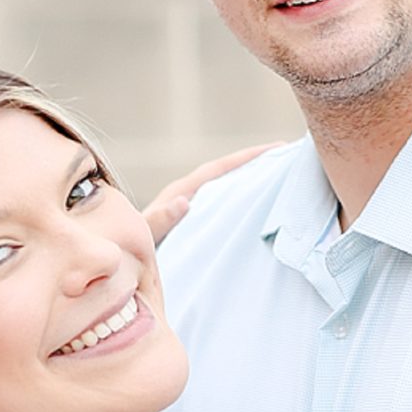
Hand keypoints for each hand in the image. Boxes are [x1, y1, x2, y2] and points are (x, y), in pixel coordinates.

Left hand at [141, 144, 278, 244]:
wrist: (121, 264)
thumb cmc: (130, 248)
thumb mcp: (144, 232)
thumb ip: (159, 219)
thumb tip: (183, 201)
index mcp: (181, 192)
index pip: (218, 169)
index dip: (247, 157)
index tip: (276, 147)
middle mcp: (189, 196)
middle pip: (229, 174)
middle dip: (257, 165)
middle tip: (289, 159)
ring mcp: (193, 211)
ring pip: (229, 192)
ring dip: (252, 185)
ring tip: (283, 182)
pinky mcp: (195, 226)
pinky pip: (225, 211)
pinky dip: (242, 207)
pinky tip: (260, 215)